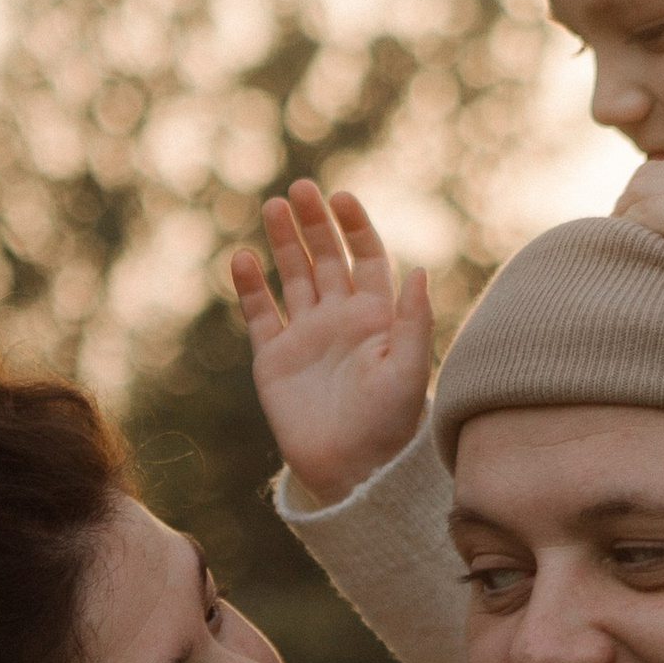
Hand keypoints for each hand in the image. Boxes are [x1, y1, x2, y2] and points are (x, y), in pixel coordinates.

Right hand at [229, 181, 432, 503]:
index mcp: (377, 317)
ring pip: (292, 276)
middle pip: (326, 257)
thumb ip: (413, 320)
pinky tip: (244, 258)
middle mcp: (341, 319)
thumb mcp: (408, 370)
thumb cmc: (390, 425)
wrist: (353, 472)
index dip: (355, 226)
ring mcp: (306, 336)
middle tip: (299, 190)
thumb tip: (419, 269)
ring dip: (284, 242)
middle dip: (314, 223)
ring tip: (273, 207)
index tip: (342, 197)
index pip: (366, 256)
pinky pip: (260, 314)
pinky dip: (250, 286)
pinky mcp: (274, 359)